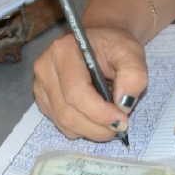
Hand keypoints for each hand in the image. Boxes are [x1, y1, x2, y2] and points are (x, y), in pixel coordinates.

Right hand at [32, 25, 147, 140]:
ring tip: (110, 121)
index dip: (99, 113)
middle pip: (67, 112)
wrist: (99, 43)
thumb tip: (123, 104)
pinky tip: (95, 117)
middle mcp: (45, 68)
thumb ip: (134, 75)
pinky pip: (61, 124)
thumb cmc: (113, 47)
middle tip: (120, 126)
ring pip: (63, 122)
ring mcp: (40, 85)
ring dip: (91, 130)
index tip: (122, 121)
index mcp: (64, 51)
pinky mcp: (42, 99)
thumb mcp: (131, 53)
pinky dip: (82, 128)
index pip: (76, 92)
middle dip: (97, 127)